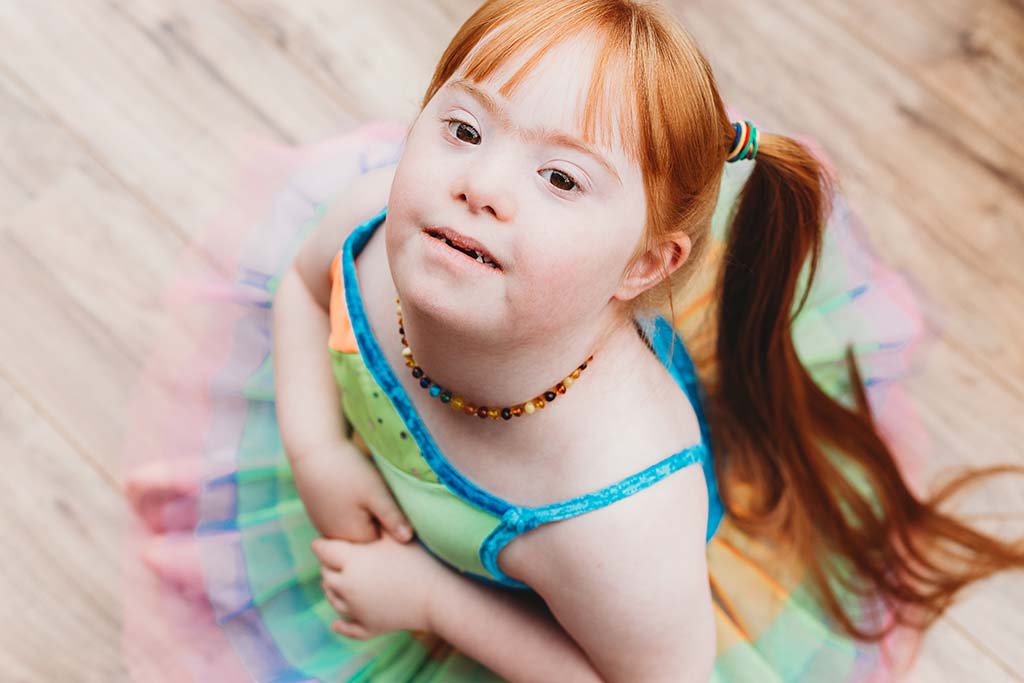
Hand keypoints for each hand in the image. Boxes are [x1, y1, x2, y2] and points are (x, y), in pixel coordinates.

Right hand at [291, 439, 412, 543]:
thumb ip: (393, 519)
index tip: (388, 498)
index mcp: (354, 538)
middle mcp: (335, 537)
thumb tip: (408, 539)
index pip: (383, 539)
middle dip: (375, 516)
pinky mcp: (315, 511)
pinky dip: (345, 503)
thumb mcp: (377, 494)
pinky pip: (338, 514)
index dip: (390, 520)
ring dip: (360, 509)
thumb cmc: (348, 471)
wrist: (312, 450)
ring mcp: (322, 525)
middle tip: (374, 490)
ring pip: (352, 522)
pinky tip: (345, 485)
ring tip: (358, 485)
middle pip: (366, 533)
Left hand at [311, 533, 449, 638]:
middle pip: (325, 574)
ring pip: (332, 598)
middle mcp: (347, 587)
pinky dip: (341, 625)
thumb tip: (365, 507)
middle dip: (328, 566)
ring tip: (338, 581)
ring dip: (333, 589)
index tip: (323, 541)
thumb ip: (377, 522)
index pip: (323, 551)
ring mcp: (356, 609)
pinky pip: (347, 627)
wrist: (437, 596)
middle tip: (335, 559)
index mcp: (351, 562)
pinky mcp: (368, 626)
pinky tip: (336, 624)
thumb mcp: (394, 536)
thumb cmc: (418, 560)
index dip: (322, 544)